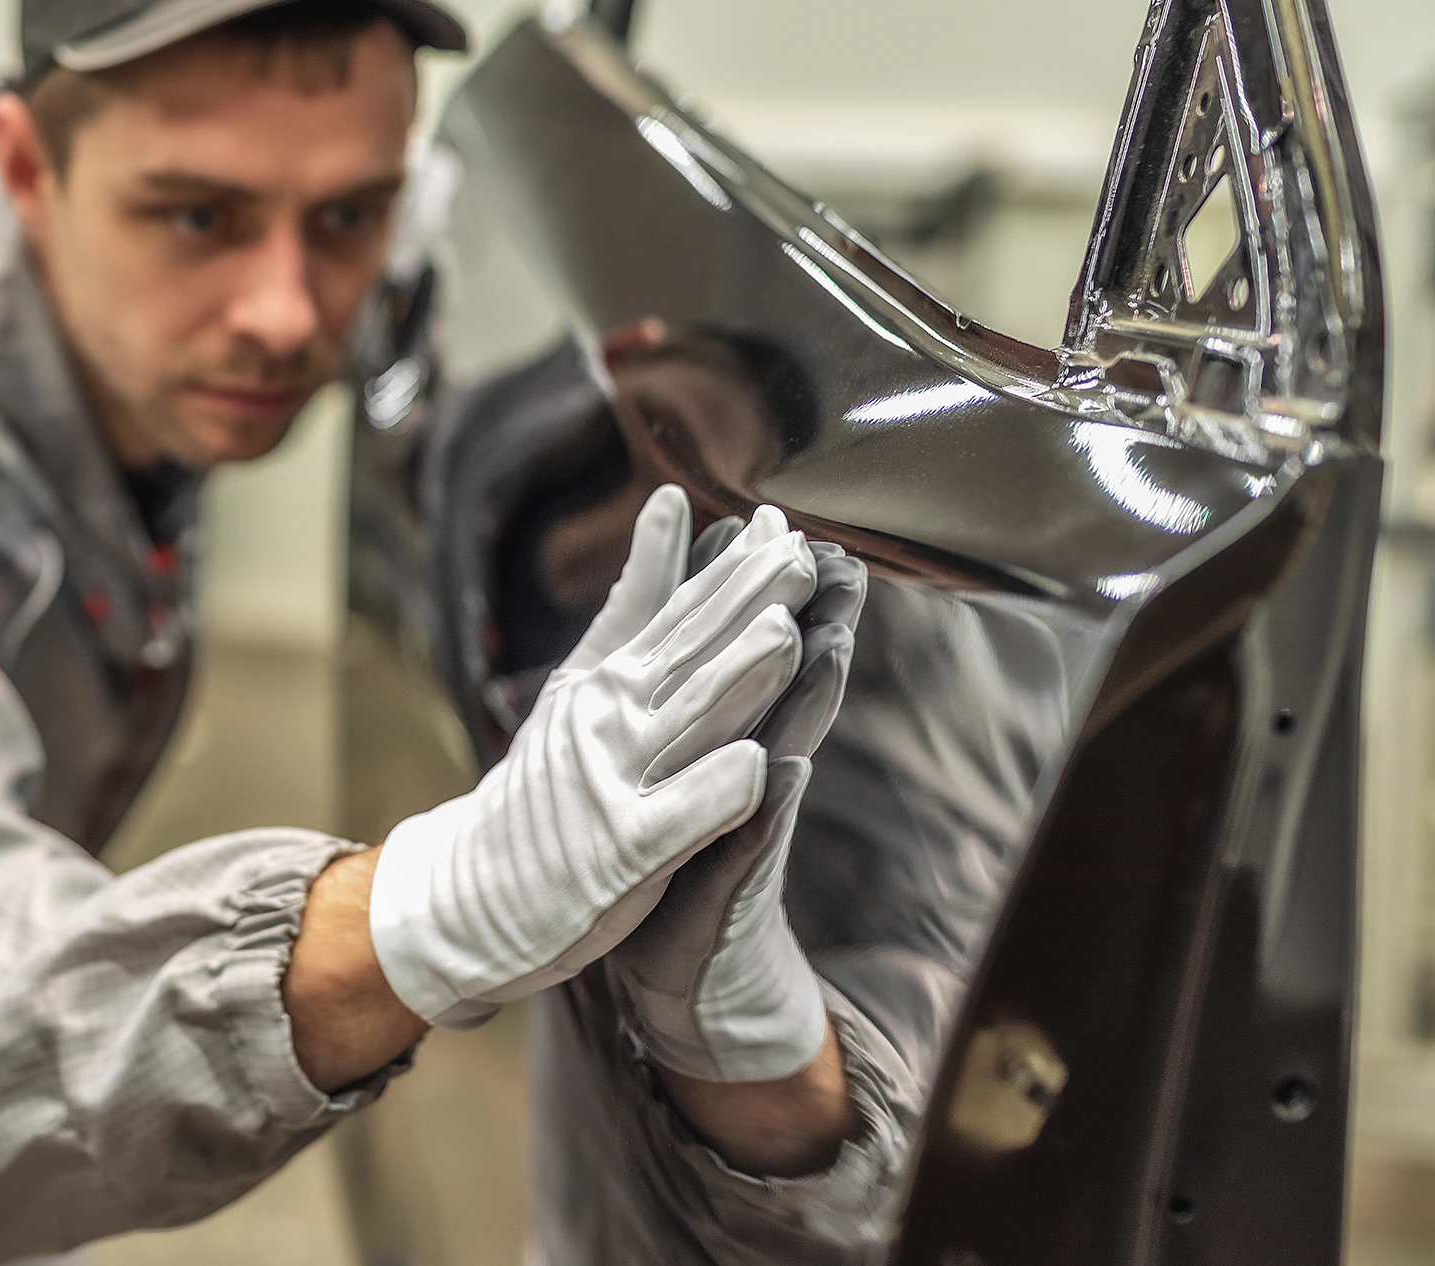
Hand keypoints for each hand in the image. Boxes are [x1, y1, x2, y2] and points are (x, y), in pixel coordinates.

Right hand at [368, 489, 821, 1025]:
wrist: (470, 889)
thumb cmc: (543, 786)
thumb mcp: (584, 676)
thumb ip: (636, 598)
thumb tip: (673, 503)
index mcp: (613, 678)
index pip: (683, 613)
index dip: (735, 569)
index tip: (778, 522)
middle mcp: (612, 720)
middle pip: (692, 655)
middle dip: (748, 605)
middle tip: (800, 555)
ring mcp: (615, 782)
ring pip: (690, 724)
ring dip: (738, 680)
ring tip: (786, 636)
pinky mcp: (621, 850)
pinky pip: (676, 818)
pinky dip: (713, 792)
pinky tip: (756, 767)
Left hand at [608, 526, 866, 1080]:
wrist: (678, 973)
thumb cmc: (668, 864)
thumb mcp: (668, 772)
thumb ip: (684, 702)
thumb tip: (684, 623)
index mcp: (715, 741)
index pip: (738, 655)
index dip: (752, 595)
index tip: (769, 523)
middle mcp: (741, 777)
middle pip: (779, 688)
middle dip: (805, 625)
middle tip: (830, 558)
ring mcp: (743, 832)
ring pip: (782, 750)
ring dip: (807, 700)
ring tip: (829, 640)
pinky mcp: (731, 890)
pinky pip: (752, 842)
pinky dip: (769, 806)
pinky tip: (787, 767)